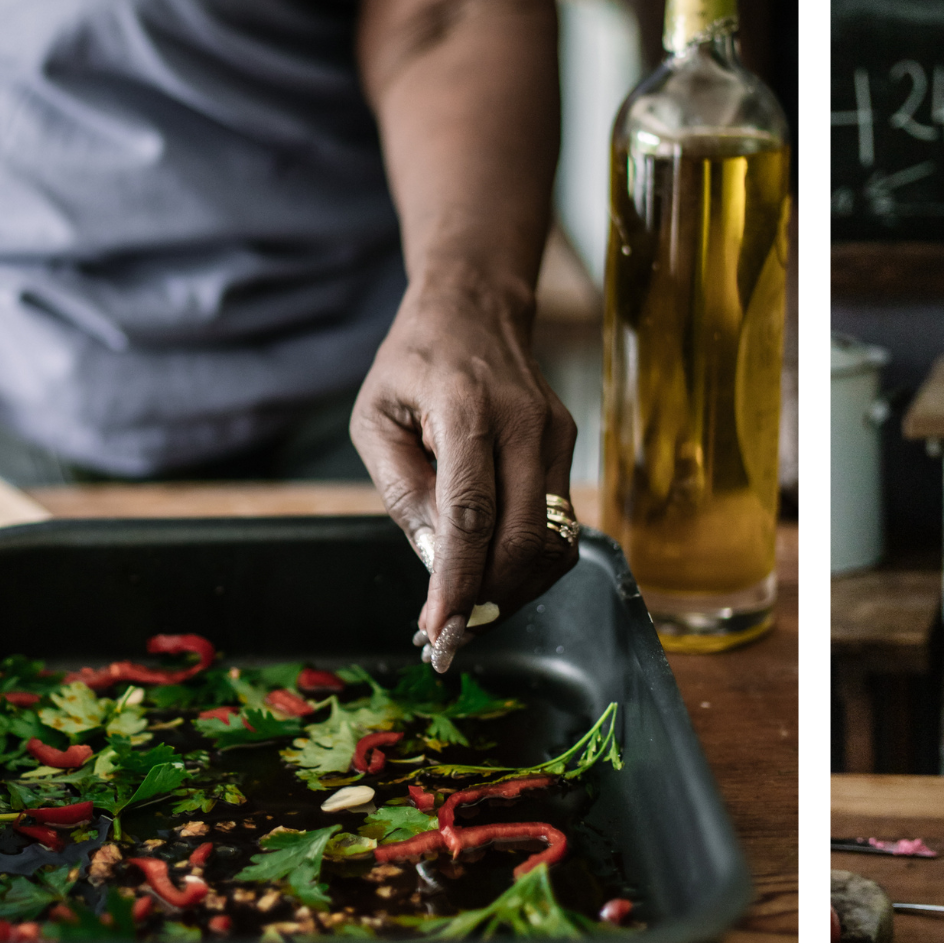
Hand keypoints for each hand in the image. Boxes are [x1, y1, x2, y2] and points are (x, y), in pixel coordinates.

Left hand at [352, 284, 580, 669]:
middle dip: (486, 598)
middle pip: (522, 539)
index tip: (439, 628)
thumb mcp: (375, 419)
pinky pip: (561, 527)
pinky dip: (530, 567)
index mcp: (465, 409)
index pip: (471, 513)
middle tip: (449, 634)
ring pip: (552, 543)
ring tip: (470, 611)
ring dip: (512, 591)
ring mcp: (555, 435)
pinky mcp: (569, 447)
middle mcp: (524, 422)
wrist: (474, 307)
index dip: (458, 580)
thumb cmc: (412, 364)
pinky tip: (494, 577)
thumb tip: (438, 563)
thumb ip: (403, 492)